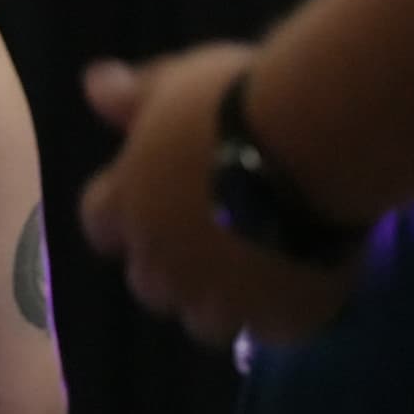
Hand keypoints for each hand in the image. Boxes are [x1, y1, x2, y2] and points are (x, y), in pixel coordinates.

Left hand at [79, 43, 361, 345]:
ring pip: (203, 320)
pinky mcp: (274, 317)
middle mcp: (161, 261)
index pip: (100, 223)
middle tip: (218, 237)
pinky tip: (305, 281)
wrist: (320, 139)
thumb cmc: (242, 101)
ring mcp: (216, 297)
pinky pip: (268, 330)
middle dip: (173, 267)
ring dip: (223, 300)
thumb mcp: (182, 83)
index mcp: (129, 206)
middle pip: (149, 284)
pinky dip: (281, 312)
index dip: (126, 216)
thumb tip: (93, 84)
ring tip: (262, 268)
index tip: (157, 201)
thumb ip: (135, 95)